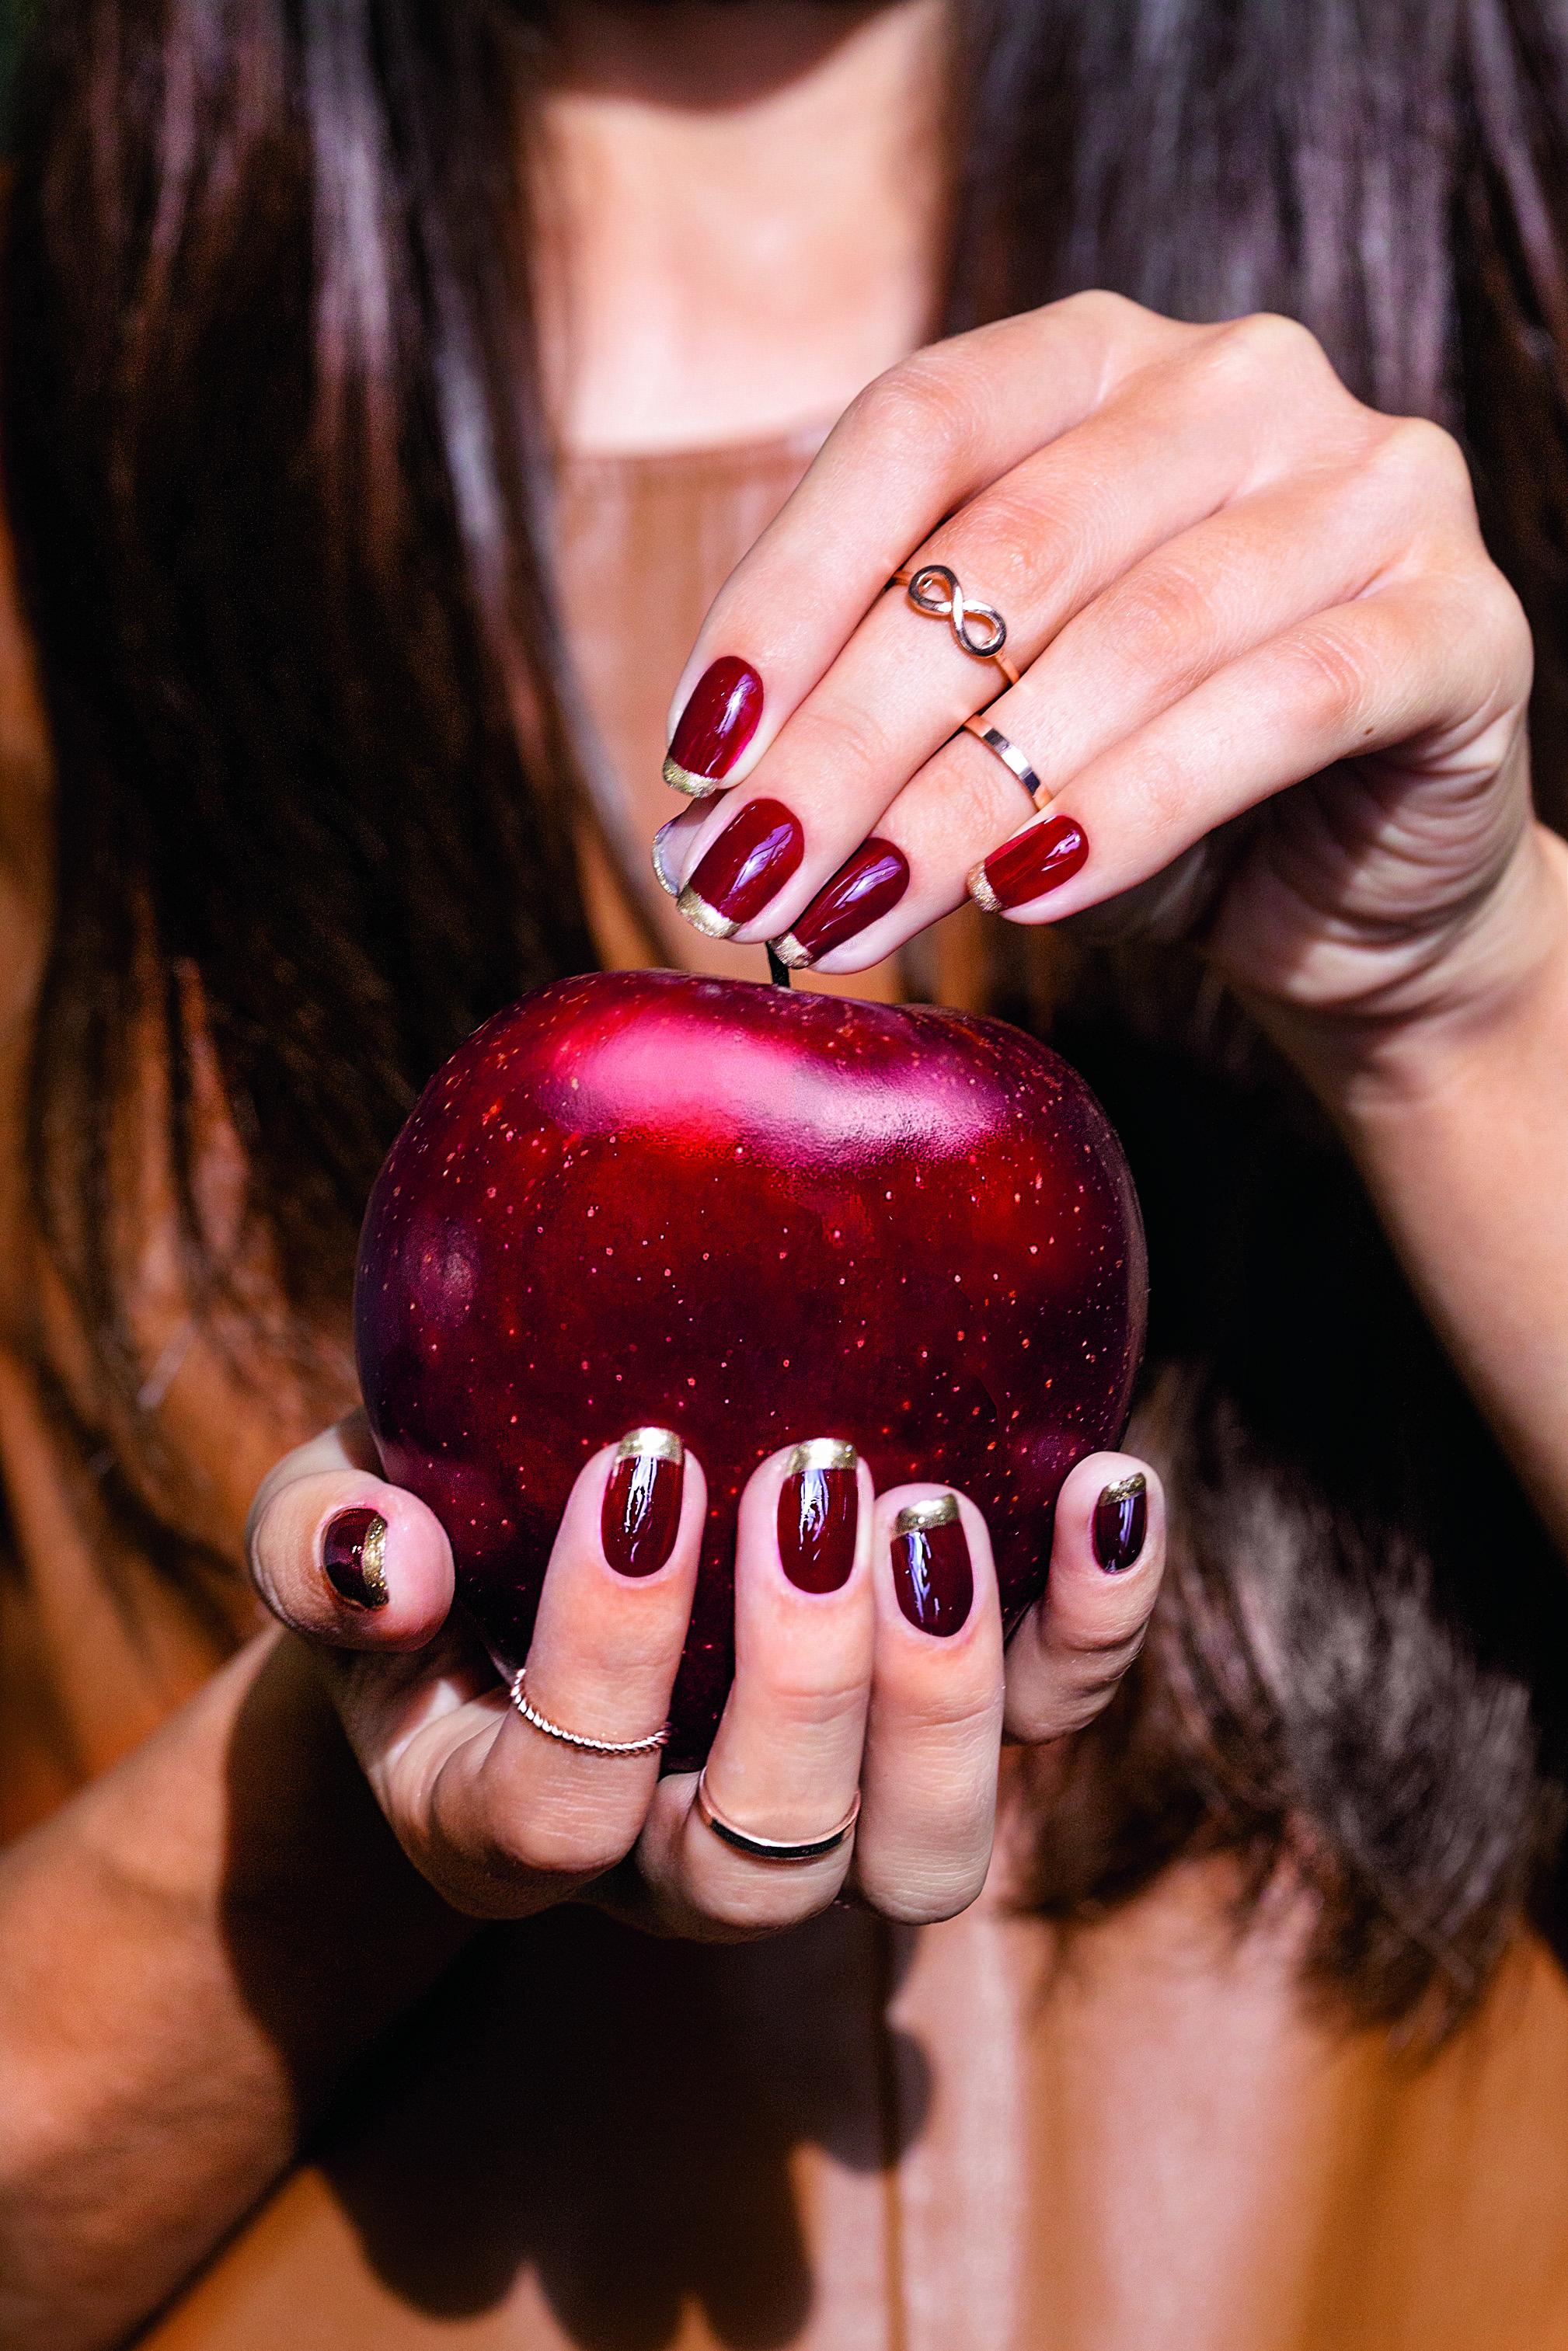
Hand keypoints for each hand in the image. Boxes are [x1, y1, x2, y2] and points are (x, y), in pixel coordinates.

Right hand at [248, 1416, 1163, 1931]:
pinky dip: (1093, 1622)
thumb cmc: (422, 1529)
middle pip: (772, 1872)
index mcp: (503, 1824)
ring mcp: (826, 1816)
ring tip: (936, 1510)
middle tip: (816, 1477)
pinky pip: (1053, 1723)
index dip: (609, 1663)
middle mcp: (674, 1865)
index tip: (646, 1458)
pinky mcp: (939, 1732)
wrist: (516, 1554)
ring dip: (951, 1696)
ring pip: (925, 1861)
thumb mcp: (324, 1520)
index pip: (559, 1814)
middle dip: (809, 1685)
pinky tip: (1108, 1481)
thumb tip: (378, 1561)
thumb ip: (316, 1547)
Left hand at [654, 294, 1556, 1075]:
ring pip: (1134, 633)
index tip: (696, 758)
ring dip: (967, 796)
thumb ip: (875, 742)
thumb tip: (703, 826)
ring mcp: (1367, 483)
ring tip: (855, 915)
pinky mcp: (1460, 619)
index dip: (785, 594)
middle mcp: (1237, 382)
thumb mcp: (990, 744)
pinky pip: (1278, 706)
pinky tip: (1026, 899)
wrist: (1360, 894)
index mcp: (1097, 362)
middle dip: (850, 736)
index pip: (912, 430)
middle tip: (751, 880)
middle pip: (1004, 547)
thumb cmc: (1147, 799)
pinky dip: (1137, 809)